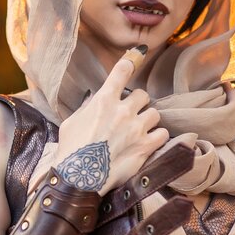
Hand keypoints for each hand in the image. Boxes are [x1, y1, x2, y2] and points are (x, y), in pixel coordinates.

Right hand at [55, 46, 169, 195]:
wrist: (79, 177)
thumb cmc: (71, 150)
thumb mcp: (72, 122)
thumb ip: (87, 108)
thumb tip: (94, 100)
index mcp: (104, 100)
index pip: (122, 70)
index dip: (130, 62)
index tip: (137, 56)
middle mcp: (123, 111)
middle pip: (143, 95)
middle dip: (138, 103)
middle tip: (131, 113)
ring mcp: (136, 129)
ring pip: (155, 114)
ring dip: (148, 120)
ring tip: (140, 130)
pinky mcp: (145, 147)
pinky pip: (163, 134)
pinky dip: (158, 137)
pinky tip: (150, 142)